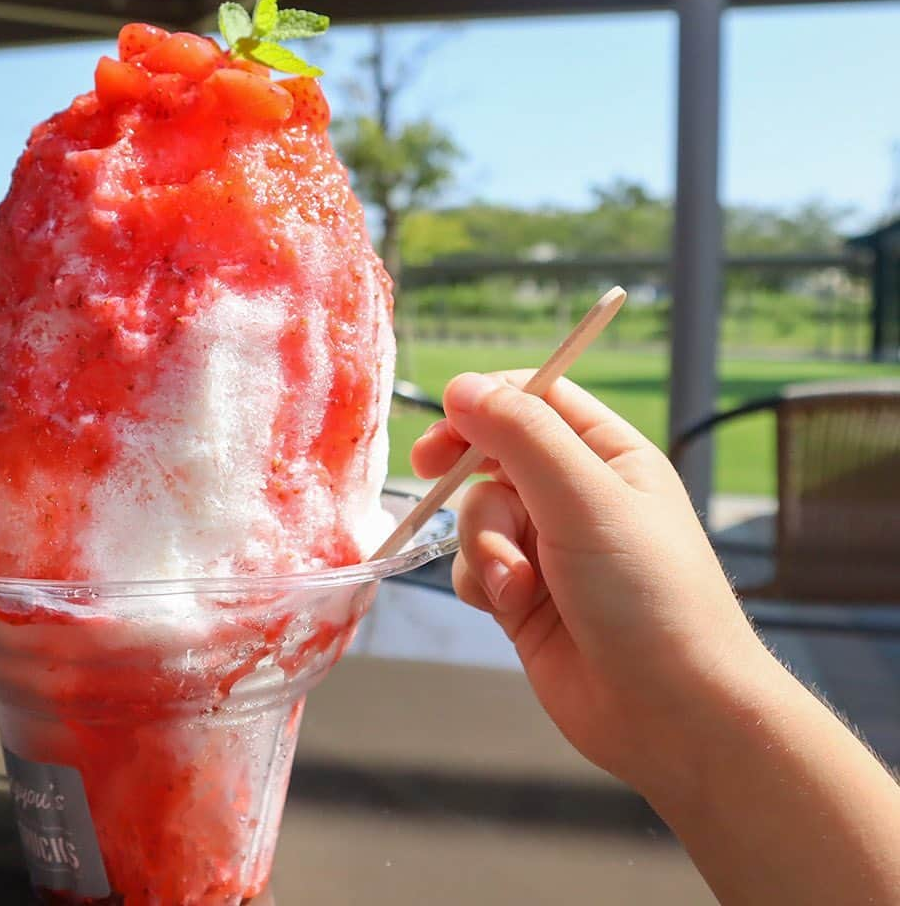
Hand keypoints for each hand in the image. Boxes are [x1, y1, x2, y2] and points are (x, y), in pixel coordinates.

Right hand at [412, 371, 768, 796]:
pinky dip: (481, 581)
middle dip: (468, 475)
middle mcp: (577, 494)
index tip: (445, 420)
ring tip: (516, 584)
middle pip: (493, 454)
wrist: (673, 717)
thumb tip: (461, 386)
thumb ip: (521, 436)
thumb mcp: (586, 500)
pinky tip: (510, 607)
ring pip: (477, 514)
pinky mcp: (524, 596)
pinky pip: (473, 565)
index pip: (537, 397)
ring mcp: (548, 547)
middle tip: (429, 470)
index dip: (487, 400)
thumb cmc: (650, 598)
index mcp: (608, 454)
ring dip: (483, 544)